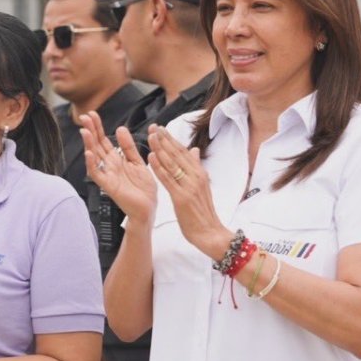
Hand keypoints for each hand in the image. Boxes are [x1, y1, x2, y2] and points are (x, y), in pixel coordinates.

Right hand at [80, 111, 156, 228]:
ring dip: (89, 144)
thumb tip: (120, 128)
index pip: (104, 140)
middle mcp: (109, 166)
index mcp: (117, 159)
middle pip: (97, 145)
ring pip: (94, 157)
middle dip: (91, 130)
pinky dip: (92, 164)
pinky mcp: (108, 186)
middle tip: (84, 116)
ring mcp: (107, 175)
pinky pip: (97, 174)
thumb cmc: (143, 189)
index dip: (98, 127)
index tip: (92, 114)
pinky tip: (89, 154)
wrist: (148, 209)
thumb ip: (129, 147)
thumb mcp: (138, 162)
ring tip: (84, 131)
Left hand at [148, 126, 227, 255]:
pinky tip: (151, 158)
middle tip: (153, 127)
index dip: (171, 139)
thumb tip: (194, 150)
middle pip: (178, 154)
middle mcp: (196, 176)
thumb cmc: (203, 211)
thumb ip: (196, 167)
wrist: (210, 233)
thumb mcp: (202, 186)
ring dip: (160, 148)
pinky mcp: (181, 197)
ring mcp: (189, 186)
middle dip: (164, 139)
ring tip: (151, 136)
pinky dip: (159, 168)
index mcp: (200, 173)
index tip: (161, 128)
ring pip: (172, 164)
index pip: (184, 152)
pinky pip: (168, 180)